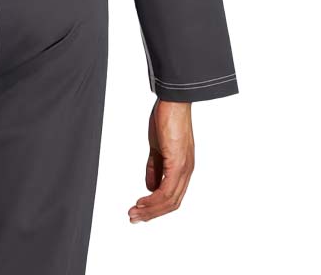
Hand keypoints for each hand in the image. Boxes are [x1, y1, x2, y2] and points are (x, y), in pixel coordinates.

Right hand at [129, 99, 193, 221]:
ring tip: (134, 214)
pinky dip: (153, 200)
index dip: (156, 207)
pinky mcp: (178, 163)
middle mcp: (186, 172)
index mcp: (182, 168)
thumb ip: (155, 166)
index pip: (172, 196)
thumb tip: (150, 186)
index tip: (139, 210)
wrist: (174, 102)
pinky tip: (141, 203)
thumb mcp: (158, 146)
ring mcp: (183, 169)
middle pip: (171, 203)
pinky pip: (166, 190)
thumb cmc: (167, 118)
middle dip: (151, 213)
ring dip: (150, 210)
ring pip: (169, 200)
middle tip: (134, 218)